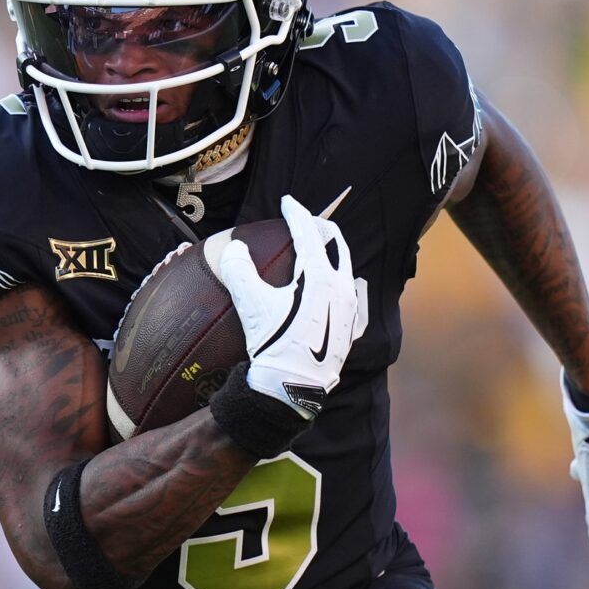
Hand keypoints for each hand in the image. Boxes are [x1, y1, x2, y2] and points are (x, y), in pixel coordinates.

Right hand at [207, 194, 368, 417]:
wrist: (292, 387)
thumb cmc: (273, 343)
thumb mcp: (251, 304)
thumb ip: (239, 270)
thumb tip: (234, 248)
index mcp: (319, 275)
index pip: (308, 232)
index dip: (296, 212)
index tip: (288, 201)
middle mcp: (341, 287)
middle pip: (336, 244)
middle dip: (320, 228)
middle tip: (306, 222)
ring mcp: (350, 309)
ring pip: (347, 269)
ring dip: (334, 255)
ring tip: (322, 253)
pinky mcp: (351, 330)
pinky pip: (354, 299)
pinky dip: (345, 286)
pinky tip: (342, 290)